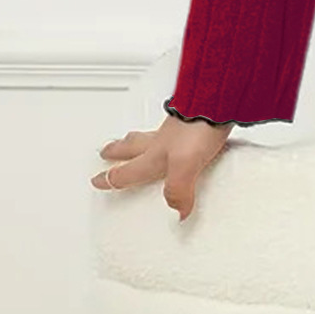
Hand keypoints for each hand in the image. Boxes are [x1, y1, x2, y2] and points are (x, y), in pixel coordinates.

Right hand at [90, 115, 232, 221]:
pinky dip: (169, 130)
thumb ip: (178, 190)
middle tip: (106, 152)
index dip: (111, 178)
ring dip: (137, 137)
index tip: (97, 180)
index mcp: (154, 155)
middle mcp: (162, 141)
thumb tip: (177, 212)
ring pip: (150, 134)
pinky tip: (178, 132)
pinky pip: (175, 127)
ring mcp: (177, 129)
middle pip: (132, 146)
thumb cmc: (198, 129)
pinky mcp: (194, 120)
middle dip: (117, 151)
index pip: (127, 172)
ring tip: (131, 138)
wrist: (217, 101)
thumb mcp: (184, 166)